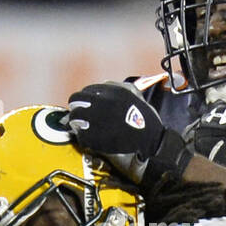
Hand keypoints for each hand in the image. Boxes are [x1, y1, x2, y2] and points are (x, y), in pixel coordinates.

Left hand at [66, 82, 190, 191]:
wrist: (151, 141)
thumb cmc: (146, 120)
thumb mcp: (136, 96)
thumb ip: (119, 88)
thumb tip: (104, 85)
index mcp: (112, 91)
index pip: (87, 90)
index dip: (85, 99)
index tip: (86, 104)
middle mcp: (102, 103)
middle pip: (76, 100)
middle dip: (77, 108)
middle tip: (80, 115)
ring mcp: (96, 120)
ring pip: (75, 117)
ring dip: (77, 122)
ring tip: (83, 127)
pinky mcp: (94, 137)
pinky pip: (80, 135)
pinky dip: (82, 137)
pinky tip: (89, 138)